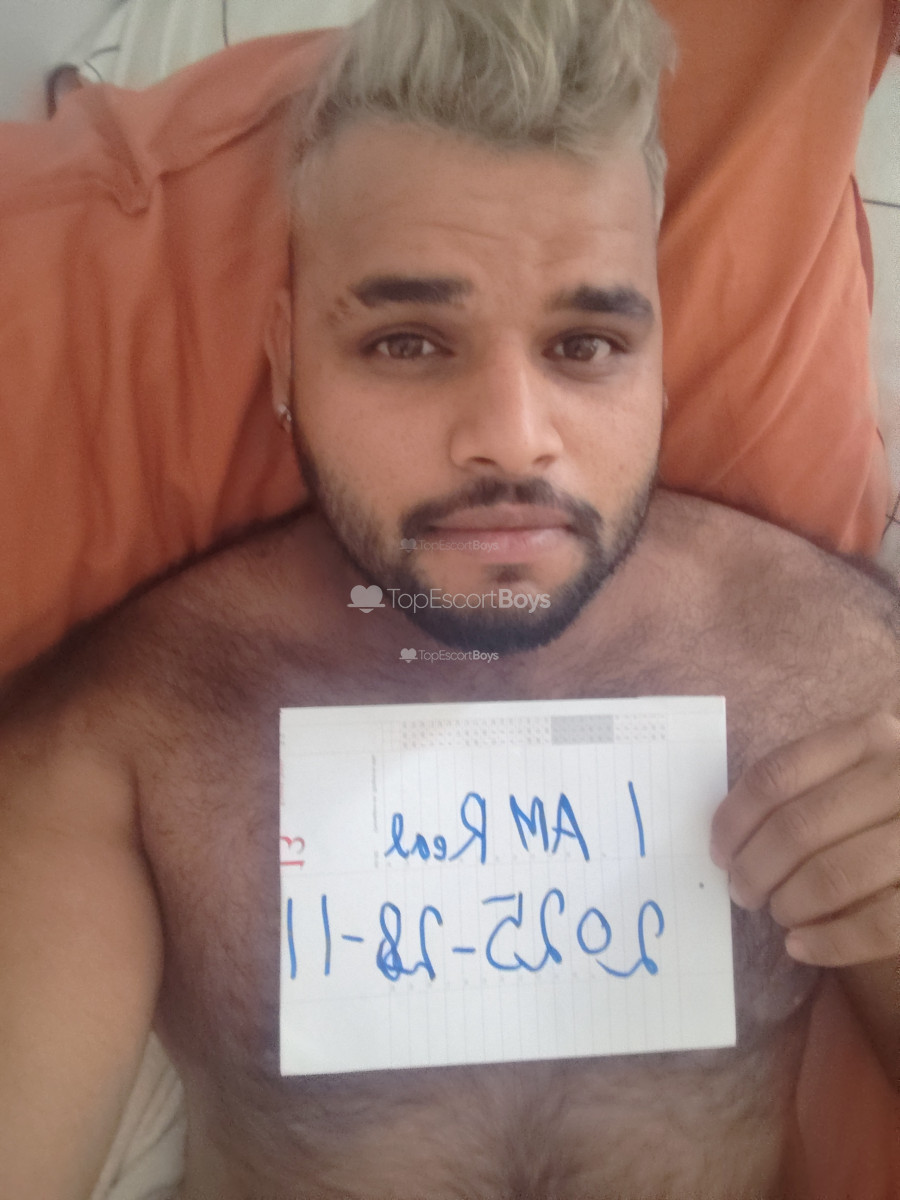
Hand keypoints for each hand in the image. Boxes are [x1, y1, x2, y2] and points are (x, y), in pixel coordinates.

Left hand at [710, 711, 899, 966]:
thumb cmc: (873, 820)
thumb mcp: (843, 784)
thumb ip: (794, 795)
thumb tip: (725, 844)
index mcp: (869, 737)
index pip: (777, 774)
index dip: (735, 819)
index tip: (719, 853)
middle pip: (798, 826)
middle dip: (756, 868)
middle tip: (742, 892)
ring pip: (833, 875)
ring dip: (789, 903)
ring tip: (778, 914)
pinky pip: (877, 925)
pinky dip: (828, 942)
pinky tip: (801, 946)